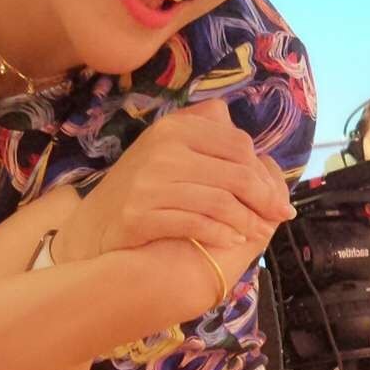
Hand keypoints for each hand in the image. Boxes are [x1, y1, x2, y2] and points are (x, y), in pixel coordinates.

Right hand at [58, 100, 291, 280]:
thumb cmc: (139, 189)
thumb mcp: (165, 149)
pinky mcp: (140, 216)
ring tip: (257, 232)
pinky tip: (231, 241)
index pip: (237, 145)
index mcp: (174, 128)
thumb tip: (244, 136)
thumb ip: (202, 136)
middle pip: (234, 172)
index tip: (275, 193)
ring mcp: (149, 184)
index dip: (263, 171)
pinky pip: (195, 223)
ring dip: (246, 220)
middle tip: (279, 216)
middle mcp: (163, 151)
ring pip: (219, 200)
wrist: (90, 227)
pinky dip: (219, 233)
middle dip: (263, 198)